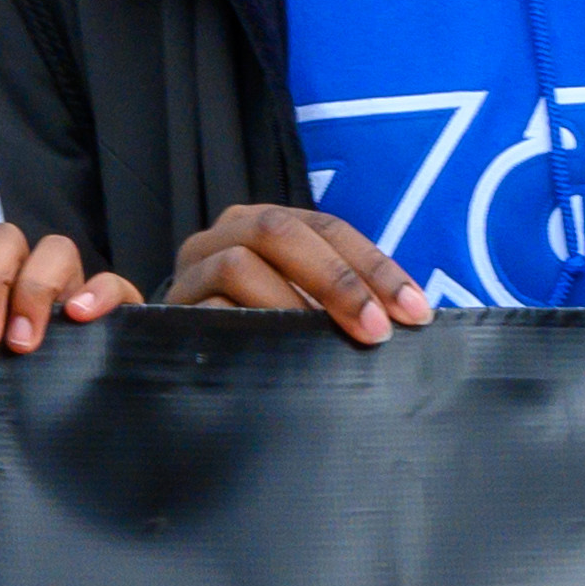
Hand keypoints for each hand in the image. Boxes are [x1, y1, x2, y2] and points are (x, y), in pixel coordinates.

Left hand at [0, 224, 136, 353]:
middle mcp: (23, 273)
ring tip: (23, 341)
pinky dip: (97, 292)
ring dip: (34, 289)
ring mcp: (68, 286)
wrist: (65, 418)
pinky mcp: (112, 307)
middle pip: (3, 241)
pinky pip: (112, 282)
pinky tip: (78, 316)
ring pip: (56, 249)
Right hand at [167, 203, 430, 345]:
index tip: (414, 312)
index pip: (326, 227)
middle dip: (336, 279)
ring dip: (290, 303)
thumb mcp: (305, 305)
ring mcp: (192, 271)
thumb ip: (343, 299)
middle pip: (279, 231)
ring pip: (239, 264)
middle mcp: (223, 236)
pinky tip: (277, 357)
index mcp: (263, 225)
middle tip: (377, 330)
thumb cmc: (260, 332)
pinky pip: (208, 312)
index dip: (375, 266)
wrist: (183, 361)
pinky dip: (246, 329)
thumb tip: (409, 317)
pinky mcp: (170, 312)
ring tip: (325, 344)